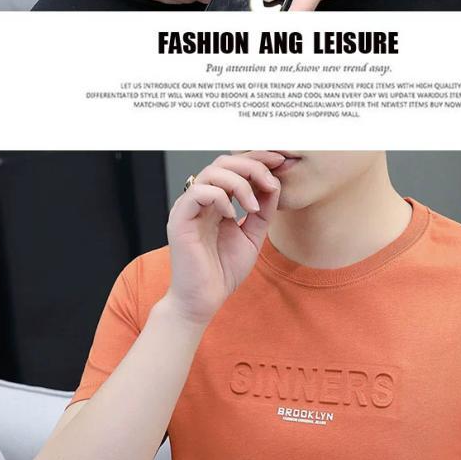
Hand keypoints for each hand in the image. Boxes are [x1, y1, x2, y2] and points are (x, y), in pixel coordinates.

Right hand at [167, 154, 289, 319]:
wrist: (204, 300)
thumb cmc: (223, 271)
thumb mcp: (252, 235)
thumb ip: (262, 210)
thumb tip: (274, 183)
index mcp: (215, 201)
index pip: (233, 167)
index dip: (257, 159)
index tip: (280, 162)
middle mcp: (200, 200)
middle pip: (223, 162)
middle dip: (251, 165)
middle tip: (271, 180)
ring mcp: (188, 208)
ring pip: (211, 172)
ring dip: (239, 183)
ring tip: (253, 207)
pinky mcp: (180, 219)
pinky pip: (199, 192)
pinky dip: (220, 197)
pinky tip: (232, 214)